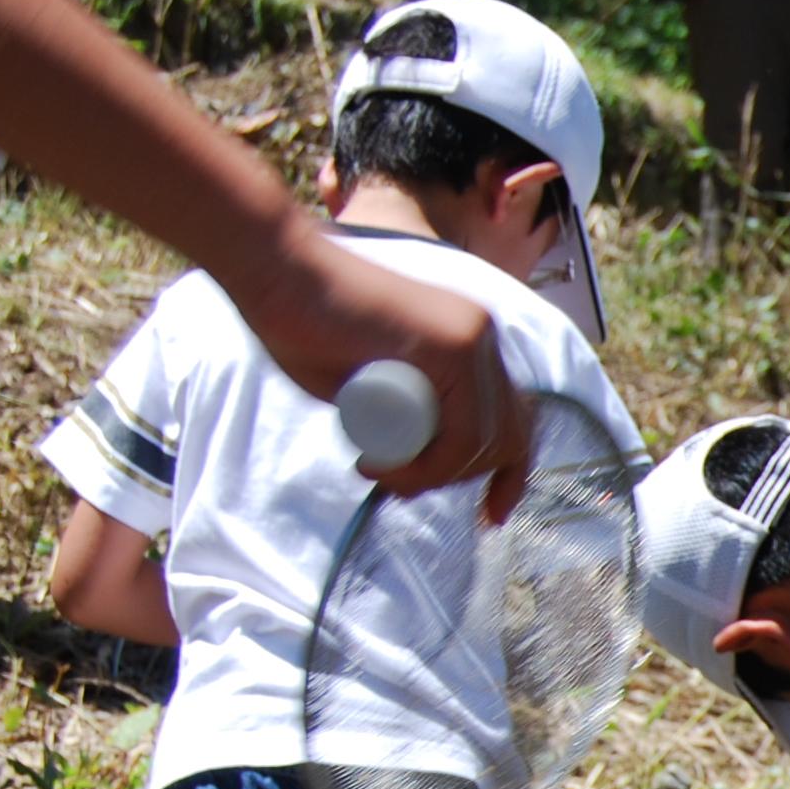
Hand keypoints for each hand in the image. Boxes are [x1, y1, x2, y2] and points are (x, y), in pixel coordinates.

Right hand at [226, 226, 535, 520]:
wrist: (275, 272)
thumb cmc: (304, 324)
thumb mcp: (371, 382)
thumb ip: (404, 408)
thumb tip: (420, 453)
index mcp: (470, 342)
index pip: (514, 419)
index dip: (509, 474)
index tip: (490, 516)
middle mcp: (483, 338)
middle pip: (507, 436)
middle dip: (463, 479)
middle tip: (400, 486)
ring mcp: (474, 339)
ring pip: (485, 441)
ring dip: (433, 475)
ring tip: (380, 472)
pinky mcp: (454, 347)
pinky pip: (463, 433)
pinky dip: (431, 465)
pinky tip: (386, 467)